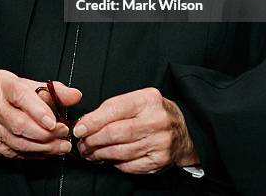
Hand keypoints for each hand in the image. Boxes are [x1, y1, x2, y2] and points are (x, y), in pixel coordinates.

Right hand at [0, 69, 81, 158]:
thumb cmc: (5, 93)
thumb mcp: (27, 84)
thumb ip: (53, 90)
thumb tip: (75, 96)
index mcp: (3, 84)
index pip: (21, 97)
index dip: (38, 111)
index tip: (54, 121)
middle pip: (20, 124)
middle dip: (45, 133)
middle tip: (64, 134)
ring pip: (18, 142)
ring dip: (44, 147)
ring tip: (61, 146)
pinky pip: (15, 152)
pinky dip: (35, 154)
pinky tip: (48, 152)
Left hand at [74, 88, 198, 173]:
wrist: (185, 130)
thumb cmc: (155, 112)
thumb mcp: (139, 100)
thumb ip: (114, 107)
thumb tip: (87, 122)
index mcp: (148, 100)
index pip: (114, 109)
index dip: (93, 121)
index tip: (79, 128)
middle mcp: (155, 121)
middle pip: (114, 133)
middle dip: (93, 140)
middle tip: (82, 143)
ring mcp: (159, 143)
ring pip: (119, 152)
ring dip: (99, 154)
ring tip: (90, 152)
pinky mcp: (158, 161)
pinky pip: (129, 165)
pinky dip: (115, 163)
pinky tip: (108, 158)